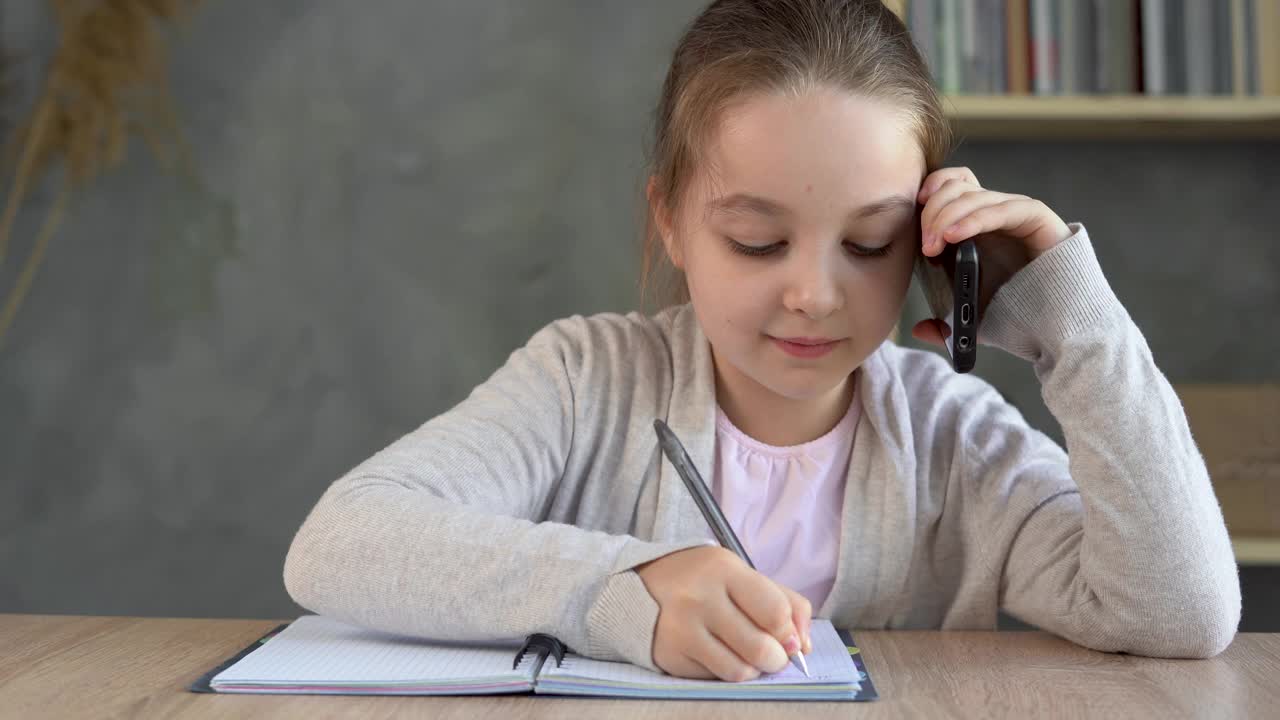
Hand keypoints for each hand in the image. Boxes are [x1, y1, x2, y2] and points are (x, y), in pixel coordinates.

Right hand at [635, 546, 812, 681]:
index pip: (774, 611)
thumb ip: (783, 601)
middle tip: (774, 655)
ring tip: (749, 657)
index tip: (790, 640)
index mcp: (723, 570)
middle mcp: (700, 598)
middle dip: (777, 658)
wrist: (636, 586)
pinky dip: (726, 671)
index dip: (790, 633)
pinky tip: (720, 655)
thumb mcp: (741, 575)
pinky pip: (715, 677)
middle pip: (760, 647)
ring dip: (754, 670)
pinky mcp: (670, 655)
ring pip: (740, 671)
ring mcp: (682, 629)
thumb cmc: (702, 581)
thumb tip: (805, 645)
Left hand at [911, 166, 1071, 346]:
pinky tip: (954, 236)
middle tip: (925, 245)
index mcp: (976, 227)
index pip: (952, 185)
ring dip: (947, 216)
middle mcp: (995, 215)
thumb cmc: (1019, 318)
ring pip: (976, 195)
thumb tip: (920, 329)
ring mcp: (1017, 214)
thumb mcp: (971, 319)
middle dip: (933, 211)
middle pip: (957, 187)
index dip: (932, 189)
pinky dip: (974, 219)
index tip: (913, 208)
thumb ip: (945, 323)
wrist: (1059, 331)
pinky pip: (1003, 208)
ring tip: (934, 246)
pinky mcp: (1038, 219)